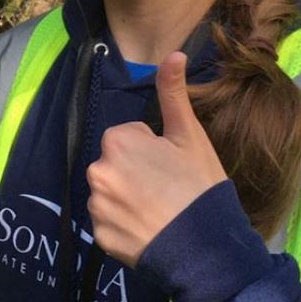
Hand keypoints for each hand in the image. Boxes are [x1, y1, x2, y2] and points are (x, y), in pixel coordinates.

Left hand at [86, 51, 226, 267]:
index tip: (170, 167)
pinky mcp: (98, 235)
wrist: (204, 248)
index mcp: (117, 141)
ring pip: (110, 193)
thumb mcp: (190, 136)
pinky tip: (148, 230)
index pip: (128, 138)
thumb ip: (173, 94)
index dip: (151, 150)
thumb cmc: (199, 186)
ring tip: (159, 212)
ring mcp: (96, 205)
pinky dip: (123, 225)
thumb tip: (173, 53)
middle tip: (166, 190)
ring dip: (127, 199)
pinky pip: (108, 222)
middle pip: (116, 164)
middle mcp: (98, 170)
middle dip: (135, 173)